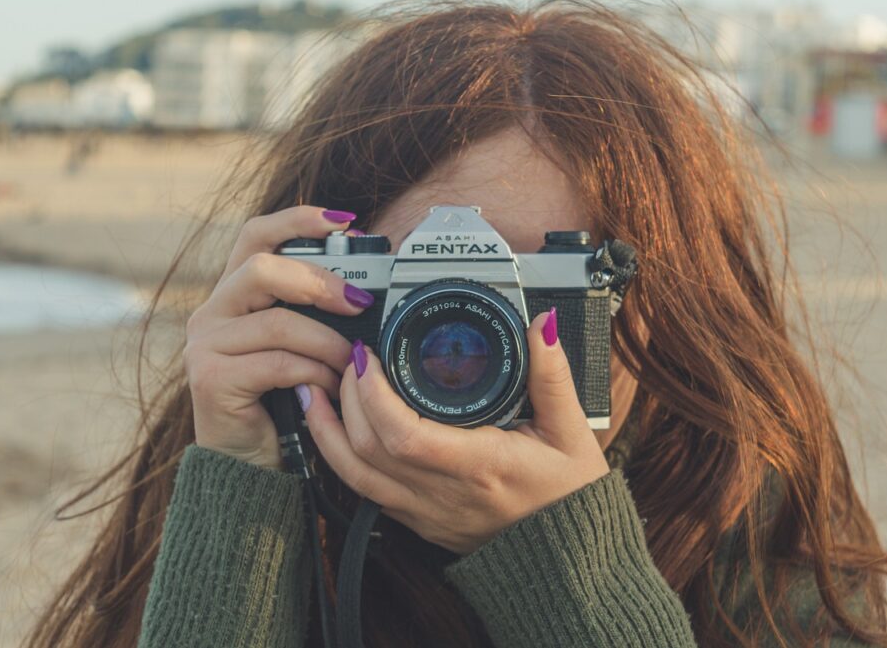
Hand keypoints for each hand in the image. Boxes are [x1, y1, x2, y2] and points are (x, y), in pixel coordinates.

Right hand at [183, 205, 370, 469]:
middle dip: (320, 281)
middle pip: (262, 269)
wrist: (250, 467)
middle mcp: (211, 313)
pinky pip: (278, 363)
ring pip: (277, 322)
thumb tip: (368, 293)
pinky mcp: (211, 379)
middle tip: (360, 302)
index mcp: (234, 295)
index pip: (257, 236)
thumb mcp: (301, 348)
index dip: (298, 219)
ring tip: (353, 361)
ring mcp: (205, 345)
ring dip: (327, 341)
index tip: (344, 221)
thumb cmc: (283, 402)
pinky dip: (314, 373)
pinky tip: (330, 388)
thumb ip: (316, 316)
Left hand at [300, 308, 611, 554]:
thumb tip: (540, 326)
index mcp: (479, 465)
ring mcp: (425, 512)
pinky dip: (340, 457)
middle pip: (367, 449)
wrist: (566, 560)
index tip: (367, 356)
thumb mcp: (571, 431)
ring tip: (315, 390)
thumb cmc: (569, 497)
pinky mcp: (418, 522)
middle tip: (350, 358)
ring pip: (353, 476)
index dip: (373, 394)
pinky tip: (334, 430)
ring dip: (327, 431)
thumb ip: (551, 376)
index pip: (405, 435)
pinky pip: (364, 491)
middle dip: (347, 398)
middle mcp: (443, 493)